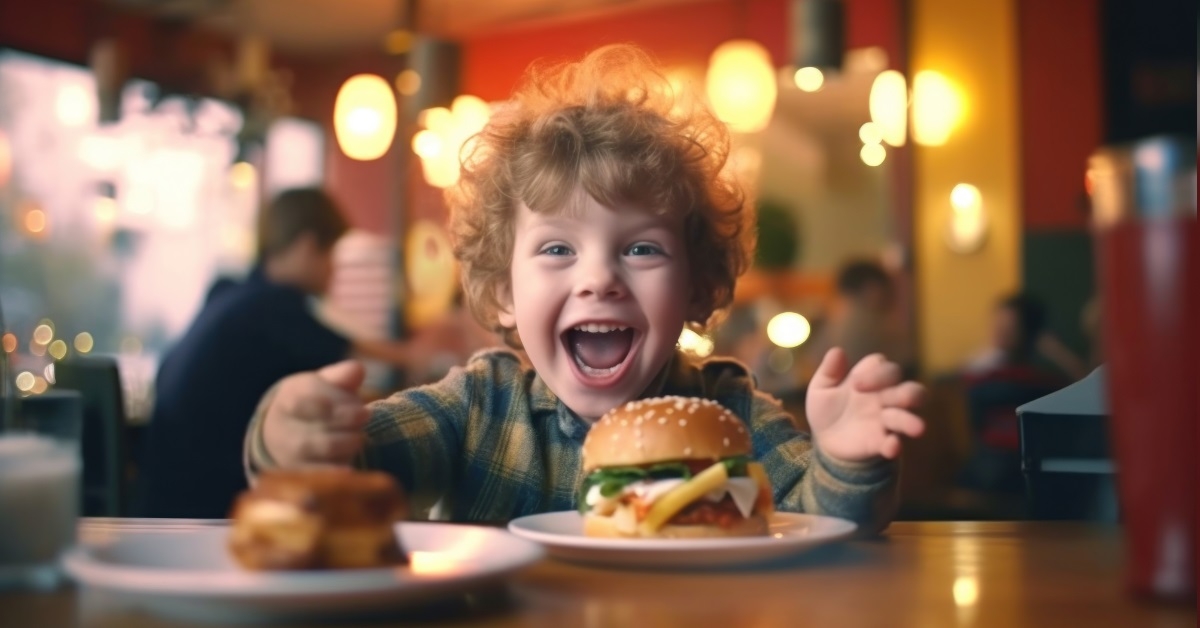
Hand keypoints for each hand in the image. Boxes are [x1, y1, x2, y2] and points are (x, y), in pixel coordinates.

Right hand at [262, 360, 370, 467]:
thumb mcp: (324, 384)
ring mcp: (290, 451)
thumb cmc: (316, 403)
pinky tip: (350, 470)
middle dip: (345, 419)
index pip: (308, 397)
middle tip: (365, 415)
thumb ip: (341, 376)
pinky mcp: (299, 472)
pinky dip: (333, 472)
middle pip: (315, 421)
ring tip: (359, 437)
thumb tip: (358, 370)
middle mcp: (285, 425)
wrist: (286, 433)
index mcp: (290, 396)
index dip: (337, 400)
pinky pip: (316, 474)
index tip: (360, 402)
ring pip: (317, 448)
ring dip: (344, 442)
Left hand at [806, 348, 924, 462]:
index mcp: (872, 380)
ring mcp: (886, 422)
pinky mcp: (882, 443)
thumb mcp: (821, 389)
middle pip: (911, 390)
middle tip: (889, 399)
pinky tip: (890, 446)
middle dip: (908, 393)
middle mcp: (886, 399)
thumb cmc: (827, 409)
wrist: (824, 441)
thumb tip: (837, 350)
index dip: (877, 373)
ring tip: (917, 428)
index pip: (887, 368)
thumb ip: (829, 371)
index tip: (855, 385)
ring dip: (910, 420)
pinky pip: (895, 444)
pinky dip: (894, 445)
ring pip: (909, 416)